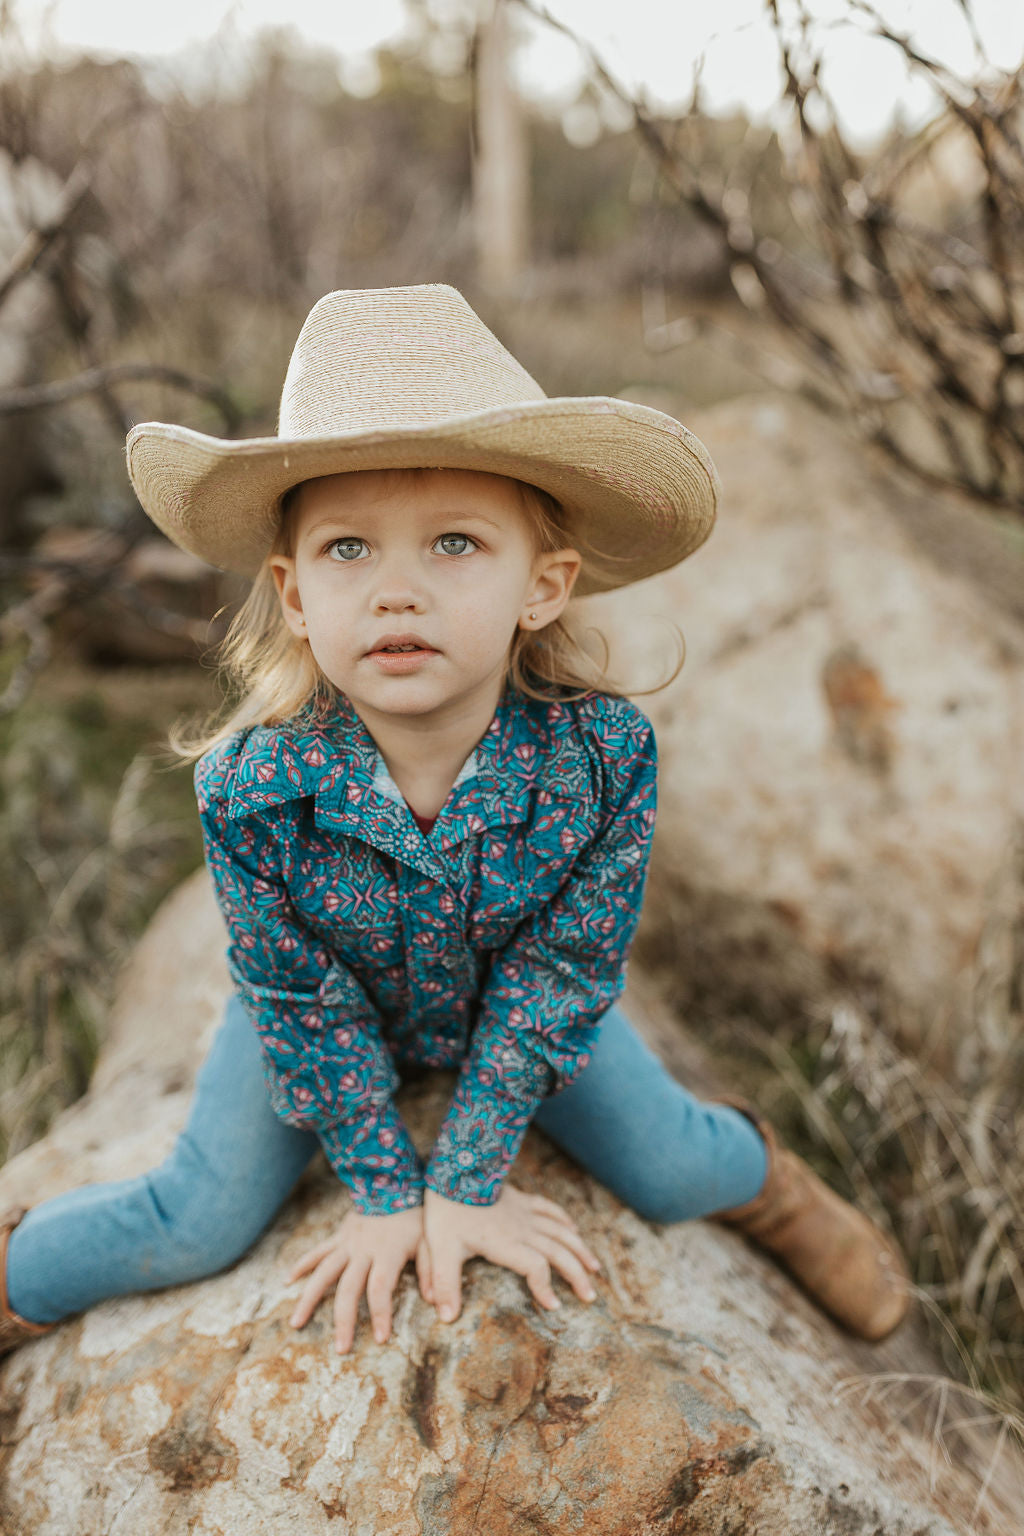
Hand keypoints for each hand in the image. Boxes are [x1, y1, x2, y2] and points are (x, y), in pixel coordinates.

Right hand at [287, 1204, 427, 1352]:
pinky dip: (302, 1264)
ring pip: (324, 1273)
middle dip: (343, 1320)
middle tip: (340, 1348)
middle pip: (348, 1288)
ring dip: (309, 1298)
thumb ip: (432, 1271)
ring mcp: (346, 1244)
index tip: (381, 1338)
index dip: (381, 1313)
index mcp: (387, 1253)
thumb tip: (435, 1302)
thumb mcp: (429, 1240)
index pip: (380, 1288)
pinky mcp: (338, 1237)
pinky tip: (288, 1280)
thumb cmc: (413, 1217)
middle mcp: (362, 1251)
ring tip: (296, 1323)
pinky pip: (317, 1252)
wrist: (391, 1183)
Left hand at [422, 1185, 601, 1322]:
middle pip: (558, 1252)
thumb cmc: (445, 1211)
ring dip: (580, 1250)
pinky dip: (565, 1221)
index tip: (554, 1306)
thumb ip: (444, 1283)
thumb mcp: (440, 1249)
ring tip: (595, 1269)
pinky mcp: (521, 1200)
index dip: (546, 1287)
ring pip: (561, 1231)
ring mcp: (524, 1212)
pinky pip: (550, 1209)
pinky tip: (575, 1230)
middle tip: (590, 1296)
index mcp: (506, 1243)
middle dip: (577, 1275)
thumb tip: (445, 1318)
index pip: (536, 1267)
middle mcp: (522, 1228)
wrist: (453, 1171)